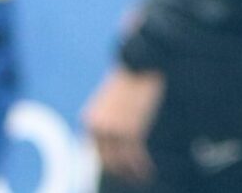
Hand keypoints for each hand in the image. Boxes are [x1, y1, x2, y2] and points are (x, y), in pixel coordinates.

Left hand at [84, 66, 164, 184]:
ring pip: (124, 164)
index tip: (118, 169)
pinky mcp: (132, 134)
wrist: (139, 65)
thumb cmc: (127, 80)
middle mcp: (99, 129)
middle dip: (121, 171)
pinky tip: (150, 169)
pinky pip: (138, 159)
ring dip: (134, 173)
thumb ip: (108, 118)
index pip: (95, 152)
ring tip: (143, 175)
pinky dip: (144, 168)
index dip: (107, 163)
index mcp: (91, 121)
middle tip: (133, 176)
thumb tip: (113, 136)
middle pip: (109, 162)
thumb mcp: (110, 100)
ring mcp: (115, 133)